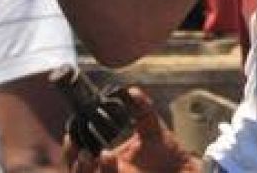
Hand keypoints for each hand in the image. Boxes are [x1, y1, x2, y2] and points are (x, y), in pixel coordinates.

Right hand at [62, 87, 201, 172]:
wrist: (185, 170)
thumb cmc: (167, 154)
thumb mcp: (152, 129)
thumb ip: (142, 110)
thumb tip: (131, 91)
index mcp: (106, 160)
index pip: (79, 156)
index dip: (71, 148)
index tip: (71, 134)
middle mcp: (105, 172)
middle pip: (76, 171)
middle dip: (72, 160)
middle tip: (79, 147)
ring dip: (85, 169)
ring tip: (95, 155)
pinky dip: (106, 171)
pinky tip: (108, 158)